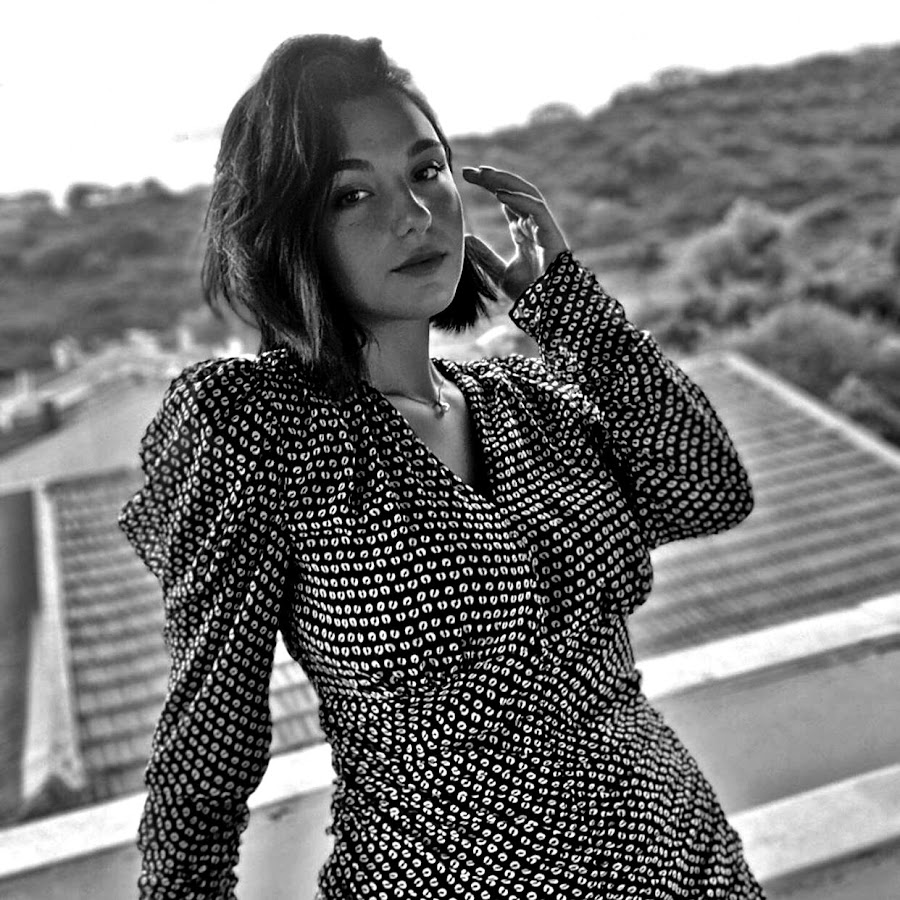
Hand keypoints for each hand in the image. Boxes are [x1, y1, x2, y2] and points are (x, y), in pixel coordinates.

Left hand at [461, 165, 568, 298]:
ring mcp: (543, 226)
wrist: (549, 308)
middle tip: (469, 170)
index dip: (488, 185)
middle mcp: (533, 224)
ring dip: (504, 181)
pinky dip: (518, 199)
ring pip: (526, 193)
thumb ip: (485, 256)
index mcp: (523, 230)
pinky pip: (536, 208)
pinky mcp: (551, 233)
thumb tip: (467, 240)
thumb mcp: (500, 272)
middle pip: (513, 192)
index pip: (506, 199)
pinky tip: (499, 193)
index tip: (467, 176)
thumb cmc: (530, 292)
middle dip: (492, 178)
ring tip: (483, 174)